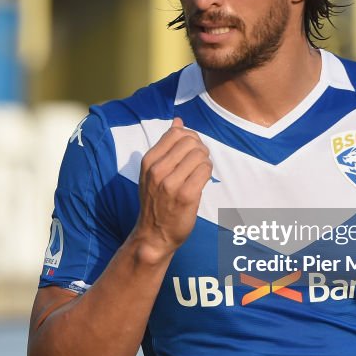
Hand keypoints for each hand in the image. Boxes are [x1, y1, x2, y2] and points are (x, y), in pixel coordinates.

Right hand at [132, 118, 212, 259]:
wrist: (154, 234)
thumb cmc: (156, 201)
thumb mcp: (152, 172)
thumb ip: (165, 146)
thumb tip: (178, 121)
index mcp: (148, 161)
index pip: (175, 133)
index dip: (189, 138)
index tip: (191, 150)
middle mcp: (157, 170)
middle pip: (190, 142)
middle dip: (200, 148)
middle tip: (200, 161)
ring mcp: (170, 183)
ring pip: (200, 155)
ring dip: (205, 161)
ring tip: (200, 172)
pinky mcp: (186, 196)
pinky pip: (205, 171)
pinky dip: (207, 173)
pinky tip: (202, 181)